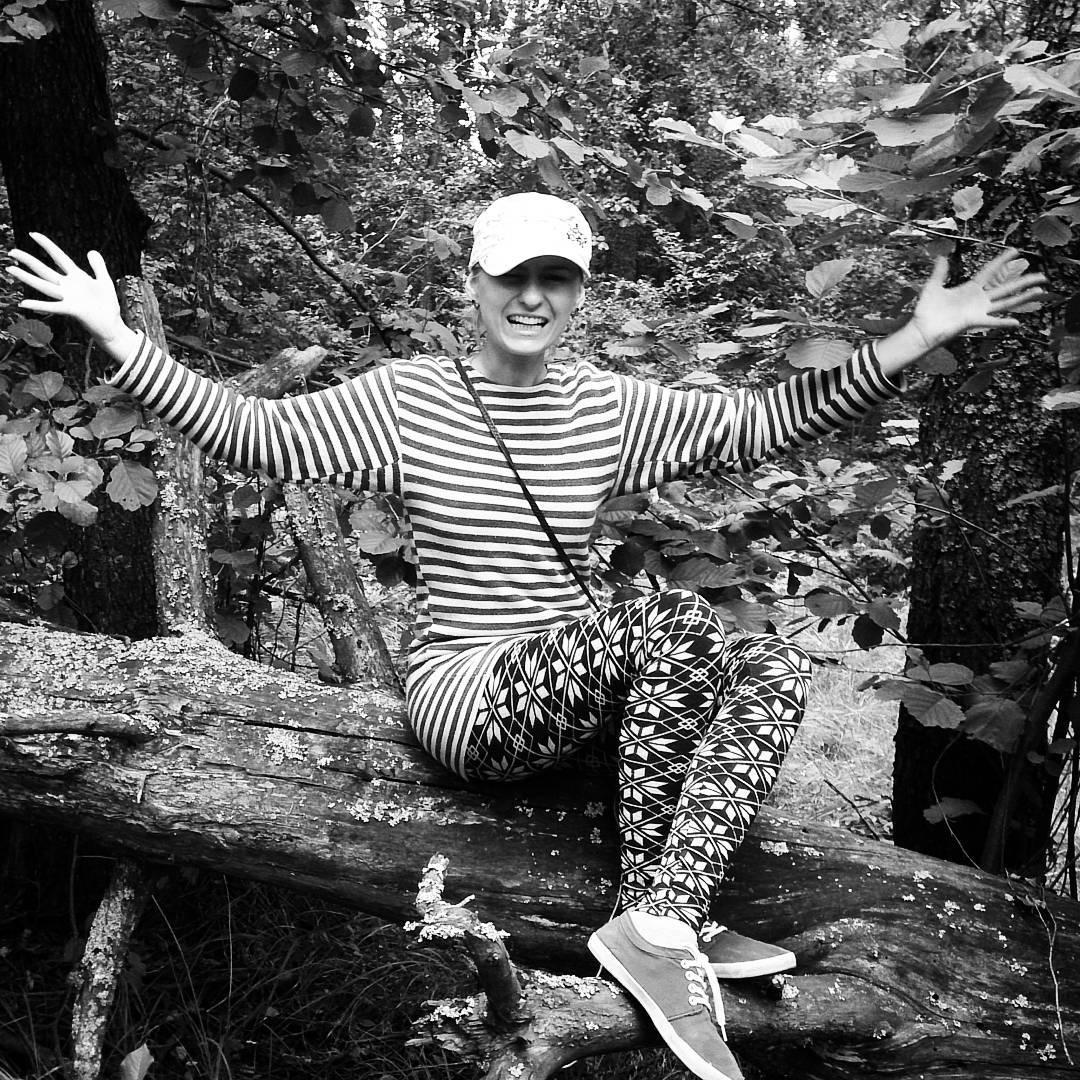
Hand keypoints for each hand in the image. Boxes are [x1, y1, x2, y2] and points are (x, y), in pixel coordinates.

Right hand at [7, 233, 129, 349]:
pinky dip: (39, 305)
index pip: (59, 257)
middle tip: (12, 251)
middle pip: (44, 270)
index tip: (33, 233)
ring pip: (44, 286)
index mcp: (76, 278)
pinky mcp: (72, 310)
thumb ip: (98, 266)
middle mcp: (68, 287)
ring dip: (27, 278)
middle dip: (28, 261)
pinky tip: (24, 304)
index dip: (47, 245)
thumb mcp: (104, 281)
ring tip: (10, 269)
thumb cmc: (107, 306)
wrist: (112, 327)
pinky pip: (53, 307)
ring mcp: (68, 298)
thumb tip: (91, 251)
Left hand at [907, 247, 1047, 353]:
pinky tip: (1017, 322)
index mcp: (970, 288)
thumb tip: (941, 256)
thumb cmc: (926, 310)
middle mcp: (978, 299)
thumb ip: (940, 272)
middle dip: (1025, 281)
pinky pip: (992, 322)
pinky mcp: (974, 321)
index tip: (1016, 250)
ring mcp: (978, 311)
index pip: (991, 271)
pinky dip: (1004, 323)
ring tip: (1040, 291)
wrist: (921, 328)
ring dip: (1023, 297)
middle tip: (1043, 276)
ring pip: (1006, 302)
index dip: (1002, 260)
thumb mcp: (933, 286)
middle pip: (1007, 287)